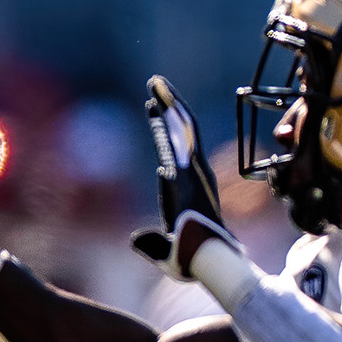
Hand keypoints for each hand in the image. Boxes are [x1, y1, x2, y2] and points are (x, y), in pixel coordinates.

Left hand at [132, 76, 235, 279]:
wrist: (205, 256)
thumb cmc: (190, 260)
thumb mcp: (164, 251)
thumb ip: (150, 244)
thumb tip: (136, 238)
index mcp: (189, 186)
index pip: (175, 149)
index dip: (164, 128)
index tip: (153, 109)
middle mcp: (195, 172)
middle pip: (181, 131)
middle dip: (168, 106)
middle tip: (155, 84)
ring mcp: (194, 168)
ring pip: (182, 127)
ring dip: (169, 103)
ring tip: (155, 82)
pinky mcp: (191, 167)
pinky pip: (182, 134)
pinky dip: (172, 115)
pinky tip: (160, 99)